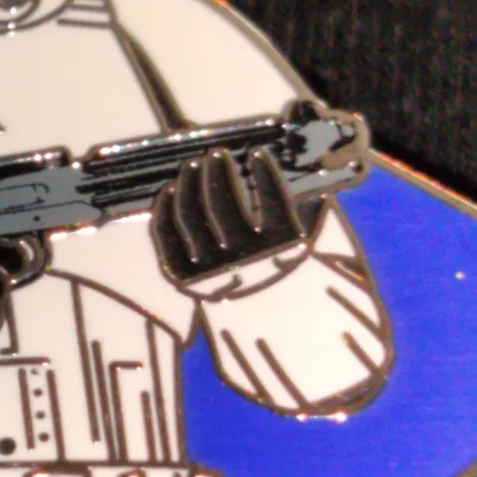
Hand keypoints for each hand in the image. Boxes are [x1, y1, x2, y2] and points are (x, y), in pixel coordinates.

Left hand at [152, 147, 314, 293]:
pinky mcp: (184, 275)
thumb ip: (307, 214)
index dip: (265, 173)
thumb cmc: (283, 275)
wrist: (262, 323)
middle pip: (223, 204)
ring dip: (190, 183)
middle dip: (218, 172)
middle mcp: (244, 258)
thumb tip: (310, 181)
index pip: (273, 200)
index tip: (257, 153)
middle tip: (217, 153)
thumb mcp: (304, 246)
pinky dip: (165, 210)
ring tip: (194, 164)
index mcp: (280, 248)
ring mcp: (209, 267)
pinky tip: (170, 189)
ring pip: (191, 216)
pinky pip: (168, 236)